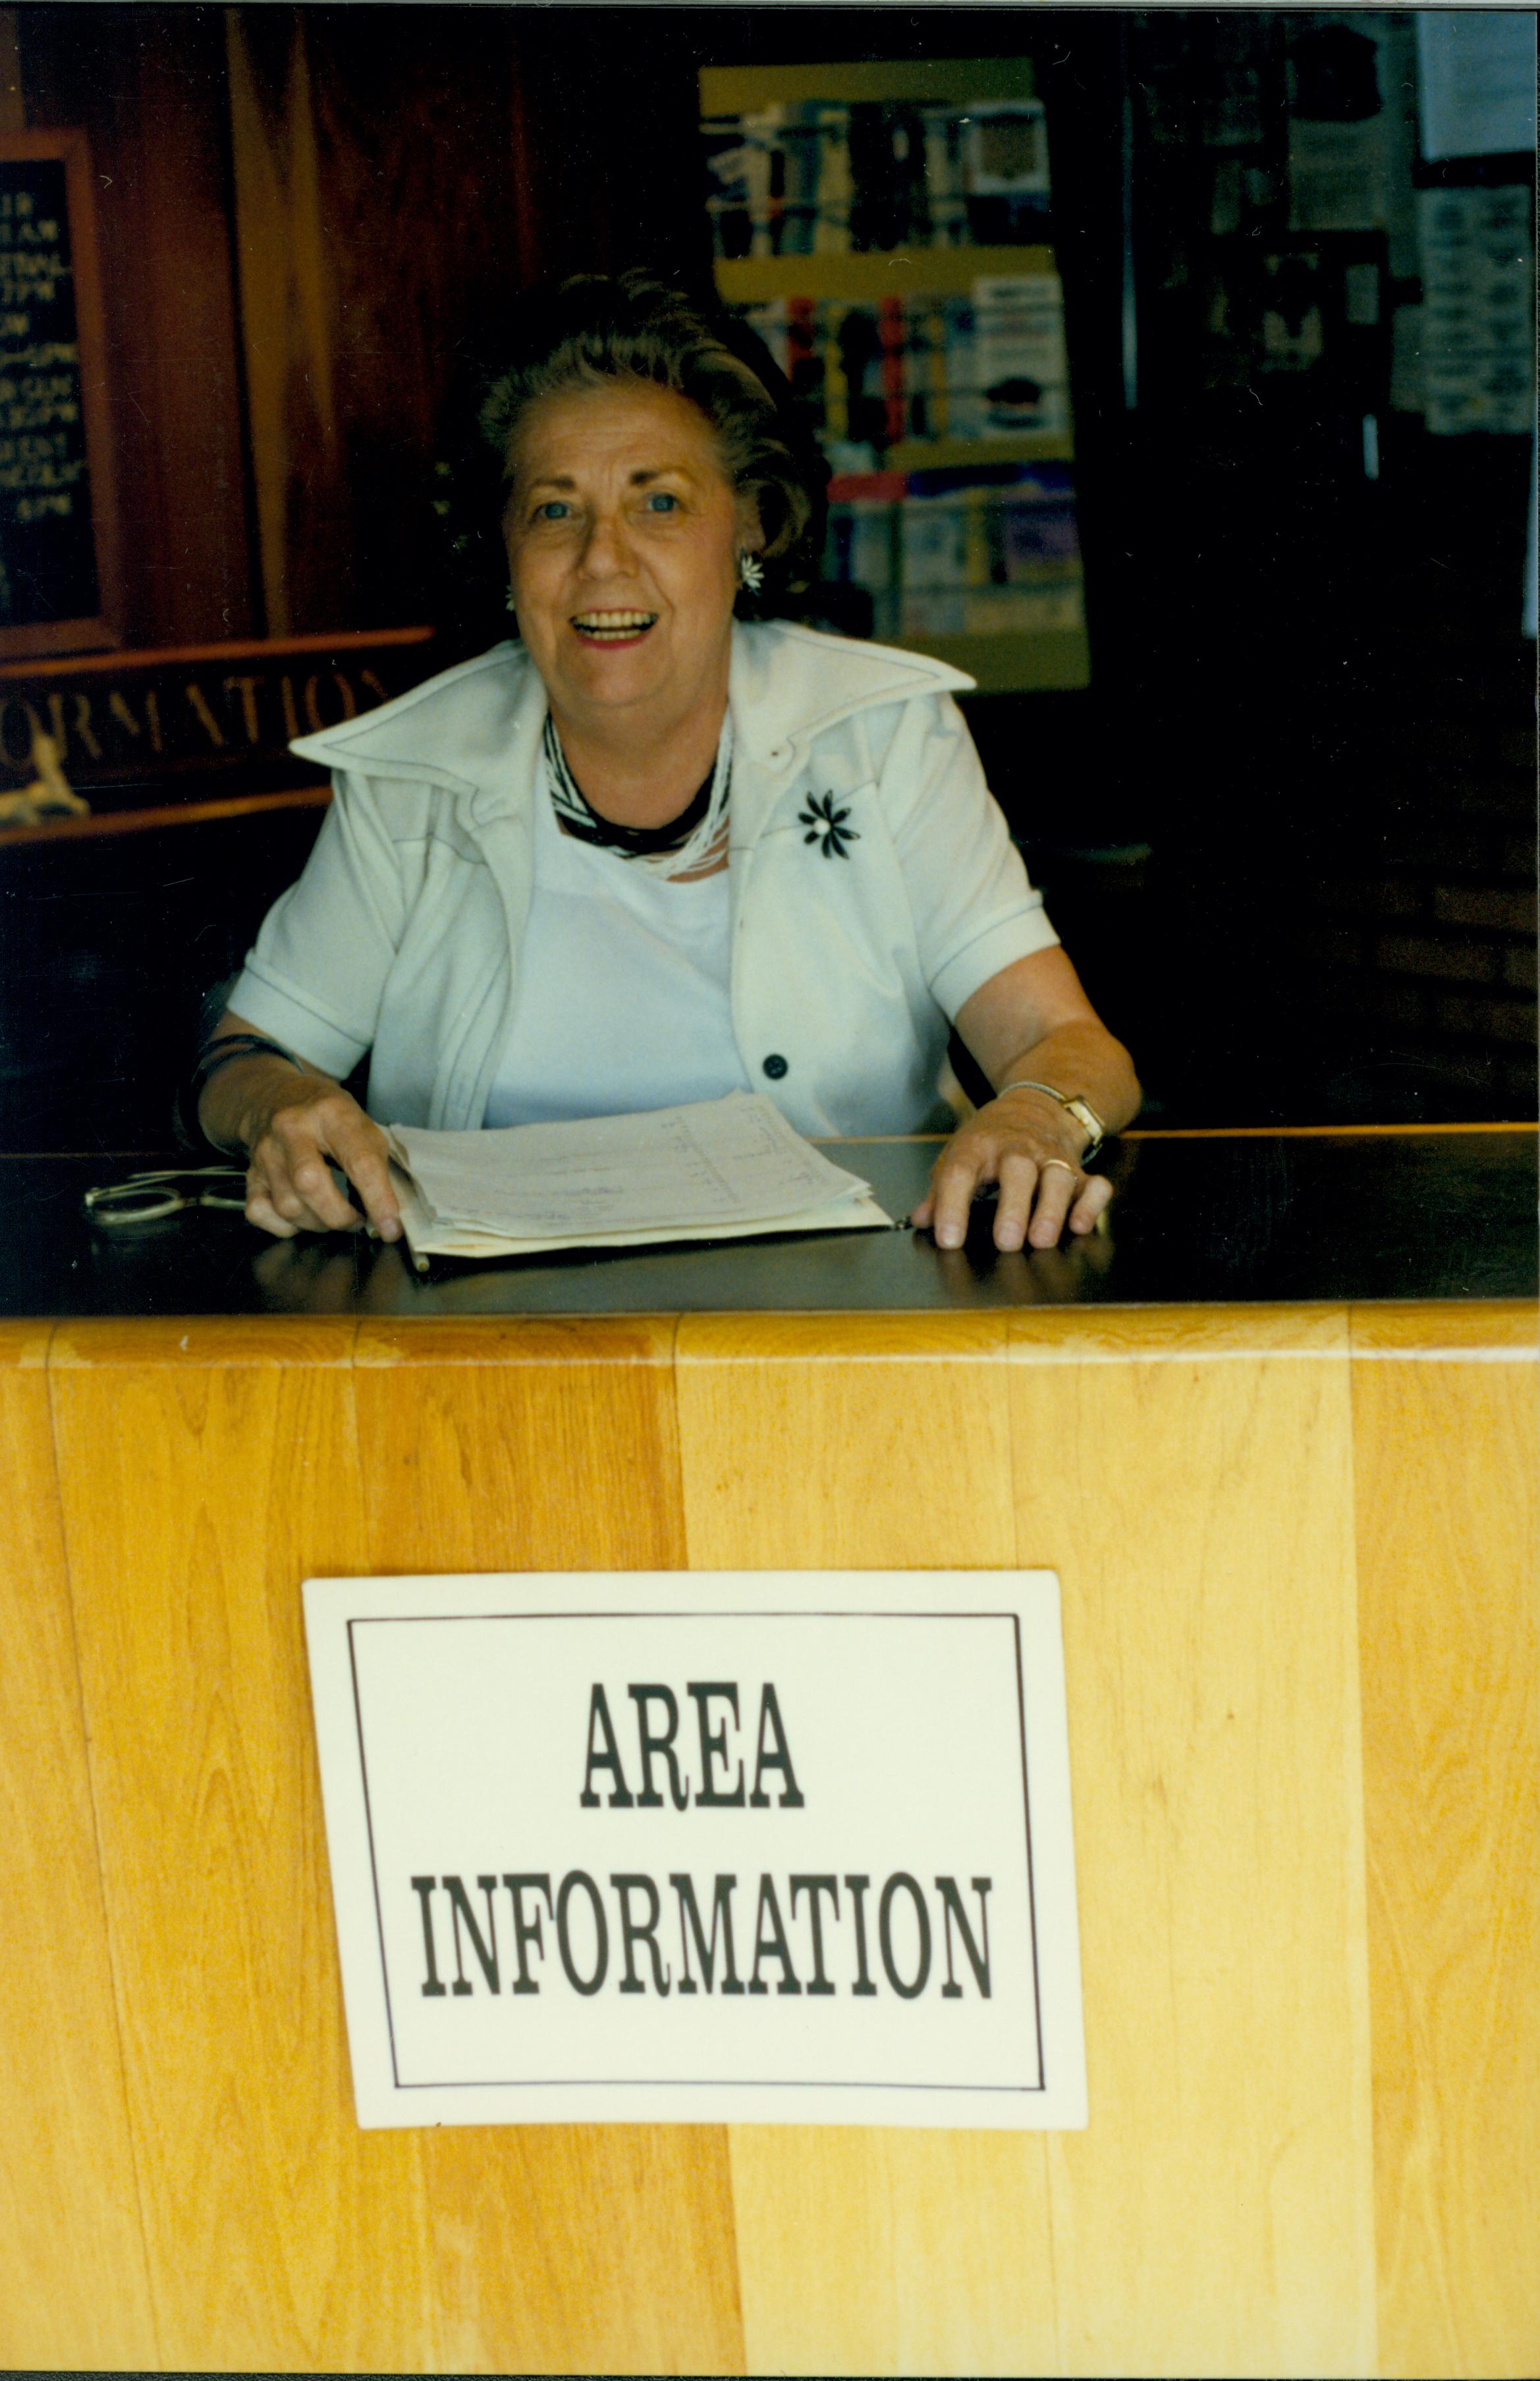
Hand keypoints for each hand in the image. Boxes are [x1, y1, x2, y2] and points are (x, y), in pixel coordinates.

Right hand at [238, 1071, 401, 1243]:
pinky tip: (303, 1215)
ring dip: (317, 1223)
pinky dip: (284, 1226)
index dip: (378, 1200)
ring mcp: (265, 1151)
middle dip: (340, 1216)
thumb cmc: (329, 1116)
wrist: (276, 1096)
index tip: (390, 1228)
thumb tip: (388, 1218)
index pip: (359, 1161)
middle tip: (357, 1220)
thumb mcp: (362, 1125)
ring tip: (334, 1214)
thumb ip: (377, 1166)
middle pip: (310, 1184)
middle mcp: (292, 1128)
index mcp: (331, 1113)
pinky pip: (260, 1212)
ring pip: (287, 1205)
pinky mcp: (249, 1172)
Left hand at [912, 1086, 1112, 1252]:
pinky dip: (1091, 1204)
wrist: (1035, 1108)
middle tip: (1007, 1242)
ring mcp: (1051, 1158)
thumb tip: (921, 1220)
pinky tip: (1079, 1225)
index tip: (949, 1239)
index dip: (952, 1206)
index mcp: (978, 1146)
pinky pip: (1093, 1184)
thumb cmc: (989, 1142)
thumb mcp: (957, 1156)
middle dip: (1014, 1207)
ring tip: (1041, 1240)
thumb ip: (940, 1190)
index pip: (961, 1171)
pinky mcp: (1079, 1171)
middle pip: (1017, 1170)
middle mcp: (1017, 1150)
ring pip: (1058, 1177)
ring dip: (1052, 1209)